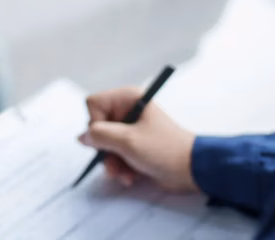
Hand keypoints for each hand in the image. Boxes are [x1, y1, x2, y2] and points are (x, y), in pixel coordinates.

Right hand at [79, 87, 198, 192]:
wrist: (191, 169)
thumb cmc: (164, 149)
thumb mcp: (128, 141)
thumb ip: (100, 136)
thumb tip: (82, 136)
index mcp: (127, 98)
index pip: (93, 104)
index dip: (96, 124)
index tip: (109, 138)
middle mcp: (127, 109)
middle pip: (97, 126)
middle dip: (105, 149)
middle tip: (115, 163)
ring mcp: (130, 128)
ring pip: (105, 143)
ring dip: (112, 162)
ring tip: (124, 173)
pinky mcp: (134, 144)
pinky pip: (115, 153)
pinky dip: (120, 166)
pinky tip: (130, 175)